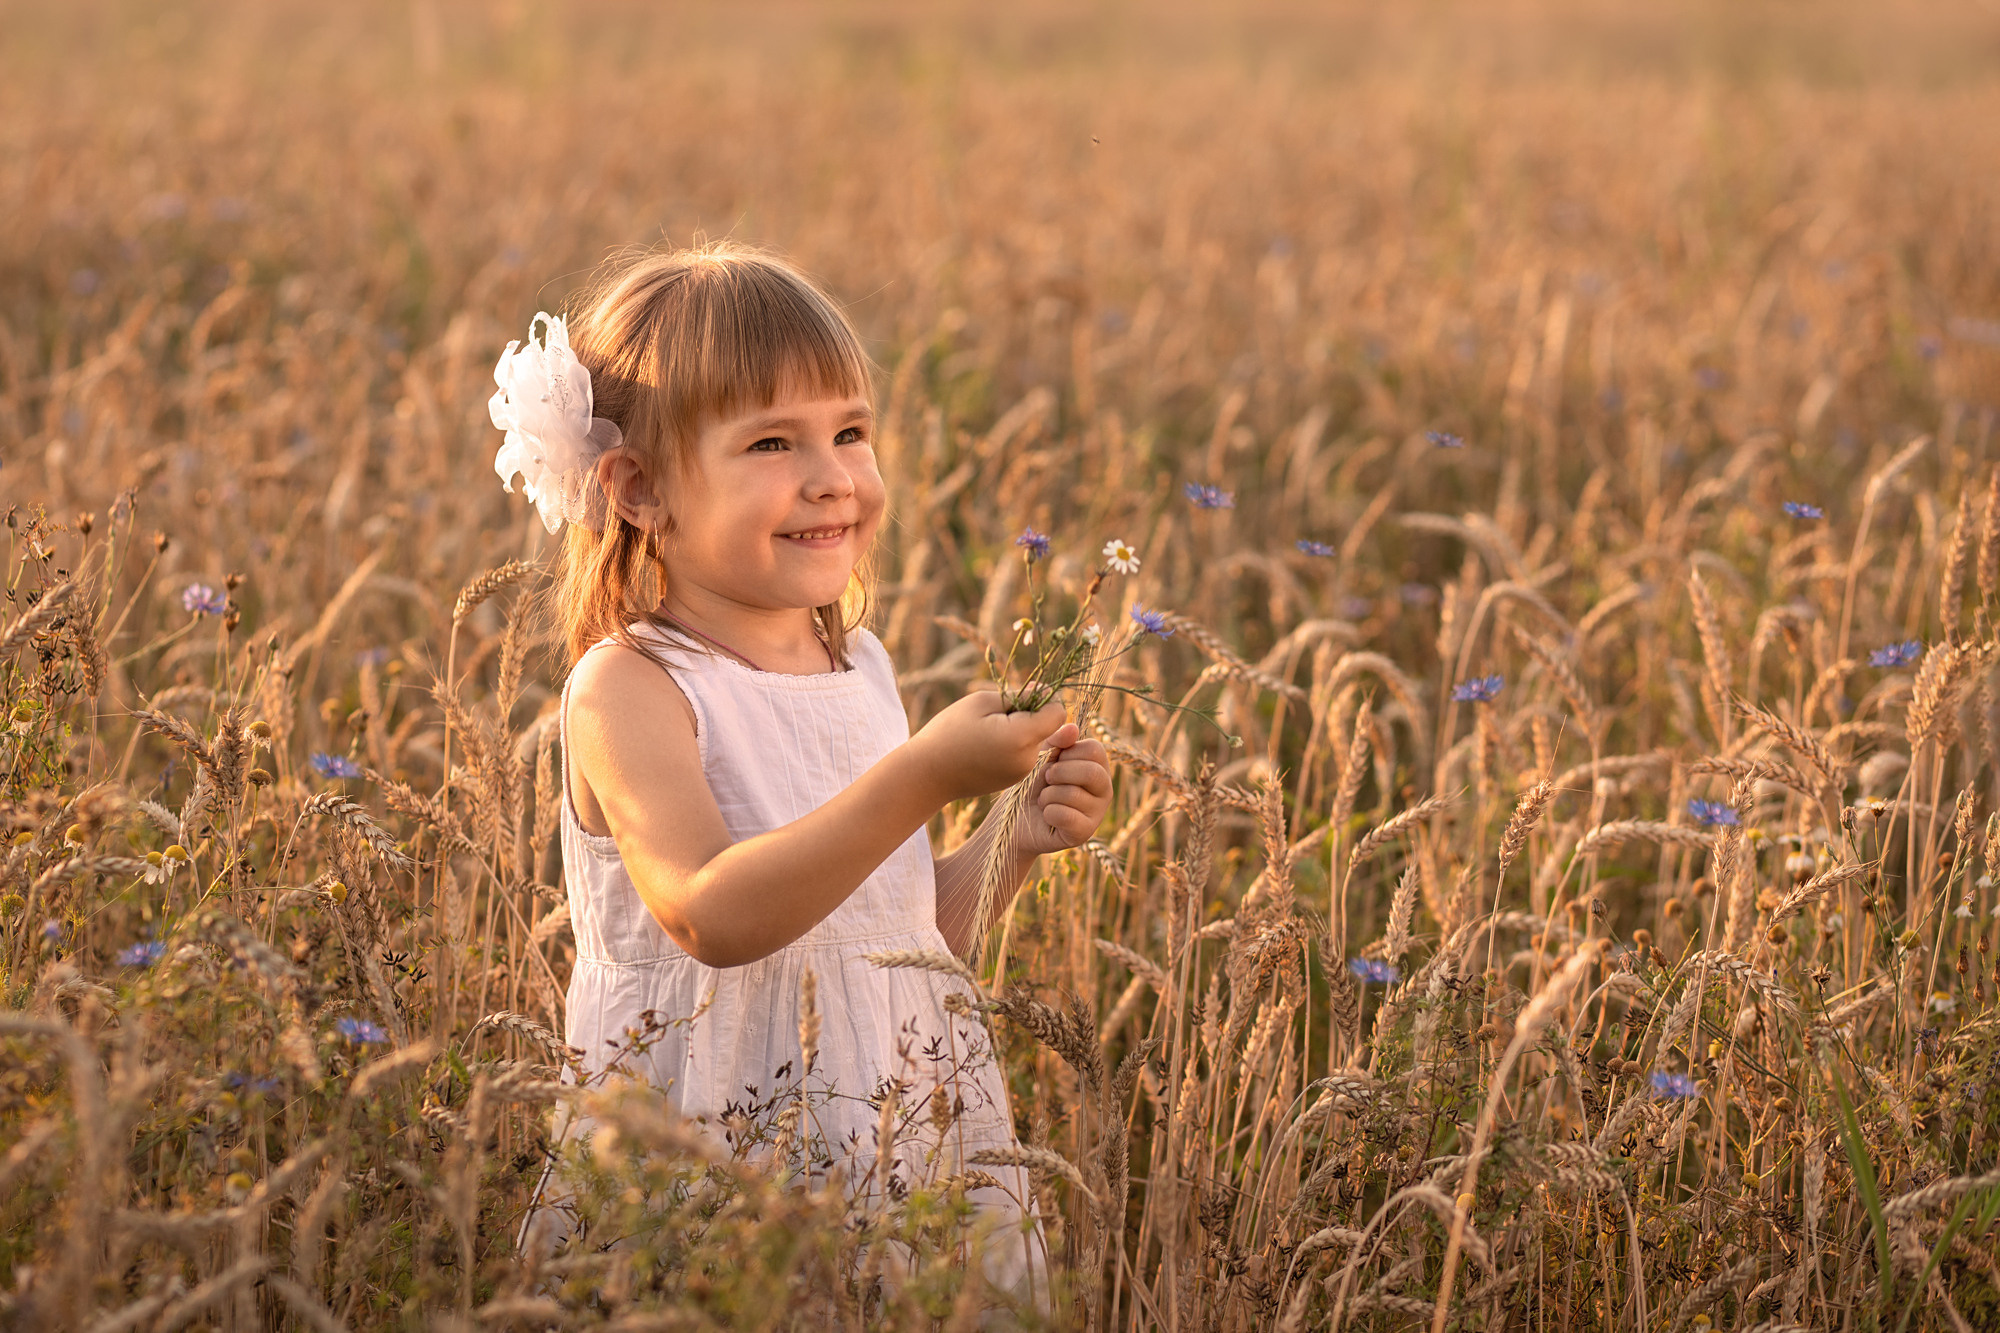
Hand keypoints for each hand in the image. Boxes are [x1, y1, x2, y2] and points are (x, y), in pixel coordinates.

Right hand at [906, 689, 1069, 803]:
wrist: (927, 774)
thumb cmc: (950, 731)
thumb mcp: (983, 702)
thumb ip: (1020, 696)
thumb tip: (1048, 694)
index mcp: (1021, 737)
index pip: (1058, 712)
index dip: (1044, 700)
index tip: (1020, 697)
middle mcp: (1027, 759)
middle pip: (1046, 727)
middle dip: (1028, 715)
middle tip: (992, 716)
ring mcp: (1021, 773)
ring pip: (1034, 740)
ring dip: (1018, 730)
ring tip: (984, 732)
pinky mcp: (1013, 780)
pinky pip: (1023, 754)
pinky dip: (1011, 745)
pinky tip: (984, 747)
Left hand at [1014, 734, 1110, 854]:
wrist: (1015, 818)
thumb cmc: (1031, 783)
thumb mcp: (1041, 756)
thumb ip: (1056, 741)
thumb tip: (1073, 728)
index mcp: (1098, 765)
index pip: (1095, 750)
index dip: (1068, 753)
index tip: (1053, 761)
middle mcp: (1104, 788)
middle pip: (1092, 772)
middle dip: (1059, 773)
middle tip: (1046, 780)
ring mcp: (1097, 812)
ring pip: (1074, 794)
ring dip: (1048, 795)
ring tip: (1044, 799)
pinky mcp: (1085, 833)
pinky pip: (1066, 815)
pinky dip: (1048, 812)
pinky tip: (1046, 815)